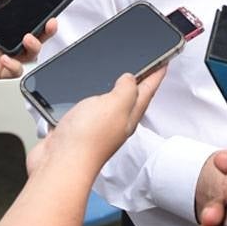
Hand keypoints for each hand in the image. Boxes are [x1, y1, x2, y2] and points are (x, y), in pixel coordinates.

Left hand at [0, 0, 57, 92]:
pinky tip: (4, 57)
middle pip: (38, 38)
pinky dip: (13, 64)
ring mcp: (6, 56)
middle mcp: (10, 42)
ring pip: (31, 55)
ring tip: (27, 38)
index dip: (44, 16)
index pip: (31, 21)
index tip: (50, 9)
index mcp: (7, 26)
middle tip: (50, 23)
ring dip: (34, 46)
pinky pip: (14, 70)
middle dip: (48, 31)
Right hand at [26, 68, 165, 177]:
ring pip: (111, 104)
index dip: (156, 74)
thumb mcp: (115, 104)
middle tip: (148, 68)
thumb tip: (130, 78)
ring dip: (116, 90)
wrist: (61, 163)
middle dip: (140, 82)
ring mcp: (97, 126)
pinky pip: (91, 109)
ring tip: (121, 77)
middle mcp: (115, 122)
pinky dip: (93, 99)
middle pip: (132, 98)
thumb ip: (126, 89)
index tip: (165, 62)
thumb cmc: (88, 139)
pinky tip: (89, 95)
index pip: (147, 90)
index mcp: (129, 115)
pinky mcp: (78, 128)